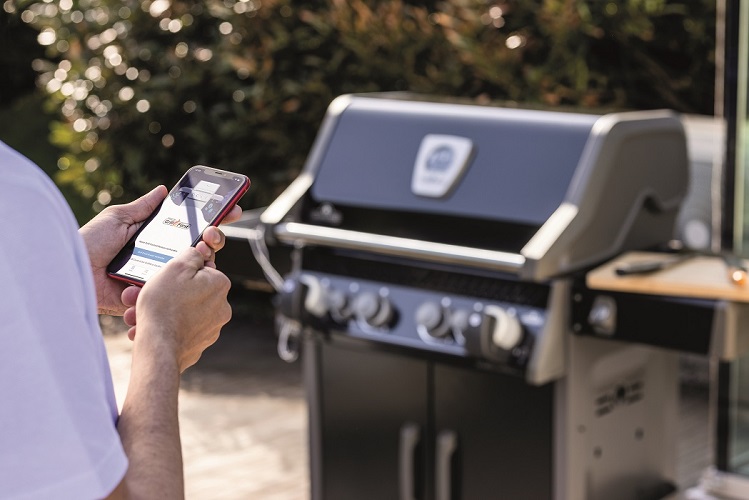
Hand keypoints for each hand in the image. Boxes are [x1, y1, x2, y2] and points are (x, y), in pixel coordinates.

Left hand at [79, 186, 240, 315]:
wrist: (68, 273)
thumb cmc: (88, 243)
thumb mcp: (117, 219)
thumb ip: (142, 208)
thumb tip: (164, 190)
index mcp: (155, 241)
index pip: (190, 232)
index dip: (212, 223)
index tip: (230, 211)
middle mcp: (160, 261)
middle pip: (197, 255)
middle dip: (211, 245)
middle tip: (211, 238)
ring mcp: (156, 282)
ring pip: (189, 279)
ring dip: (195, 269)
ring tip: (193, 257)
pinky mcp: (148, 301)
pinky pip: (169, 299)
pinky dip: (174, 293)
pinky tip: (172, 279)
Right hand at [133, 247, 231, 371]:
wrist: (158, 348)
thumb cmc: (164, 306)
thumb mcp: (175, 267)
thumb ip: (191, 255)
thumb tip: (198, 254)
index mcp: (220, 285)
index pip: (200, 269)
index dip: (178, 271)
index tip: (163, 277)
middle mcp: (221, 307)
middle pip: (189, 292)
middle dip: (165, 292)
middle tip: (143, 295)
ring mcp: (211, 328)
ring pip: (181, 311)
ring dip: (160, 310)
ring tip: (137, 314)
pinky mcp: (198, 344)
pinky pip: (179, 330)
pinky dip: (164, 327)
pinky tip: (145, 328)